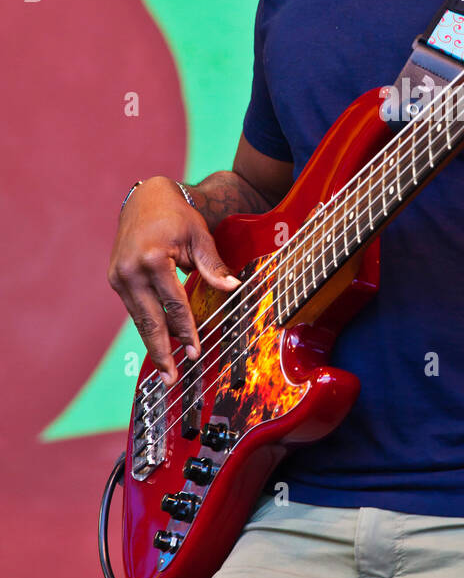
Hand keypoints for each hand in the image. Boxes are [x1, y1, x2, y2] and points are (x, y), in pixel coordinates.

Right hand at [108, 176, 240, 383]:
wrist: (146, 198)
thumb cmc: (177, 216)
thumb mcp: (199, 236)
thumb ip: (213, 265)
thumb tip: (233, 287)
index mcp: (152, 259)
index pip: (174, 305)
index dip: (186, 331)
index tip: (195, 353)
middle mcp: (130, 271)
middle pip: (149, 320)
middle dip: (162, 351)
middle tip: (172, 378)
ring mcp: (119, 276)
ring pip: (140, 319)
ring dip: (153, 344)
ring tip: (166, 369)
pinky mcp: (116, 279)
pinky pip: (135, 309)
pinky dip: (147, 326)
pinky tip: (159, 342)